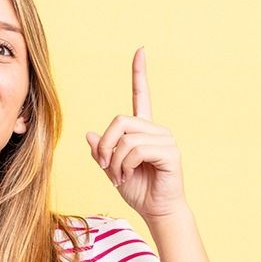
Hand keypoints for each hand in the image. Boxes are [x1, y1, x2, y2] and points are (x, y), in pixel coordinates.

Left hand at [85, 47, 186, 219]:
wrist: (156, 211)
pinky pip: (136, 150)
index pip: (141, 95)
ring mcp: (165, 139)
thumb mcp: (111, 170)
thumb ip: (102, 152)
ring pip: (126, 138)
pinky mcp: (170, 152)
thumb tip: (90, 134)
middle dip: (106, 145)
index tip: (140, 50)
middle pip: (120, 120)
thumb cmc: (138, 190)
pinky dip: (125, 166)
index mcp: (143, 130)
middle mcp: (155, 130)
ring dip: (115, 161)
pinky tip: (127, 177)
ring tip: (119, 177)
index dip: (139, 73)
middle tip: (105, 166)